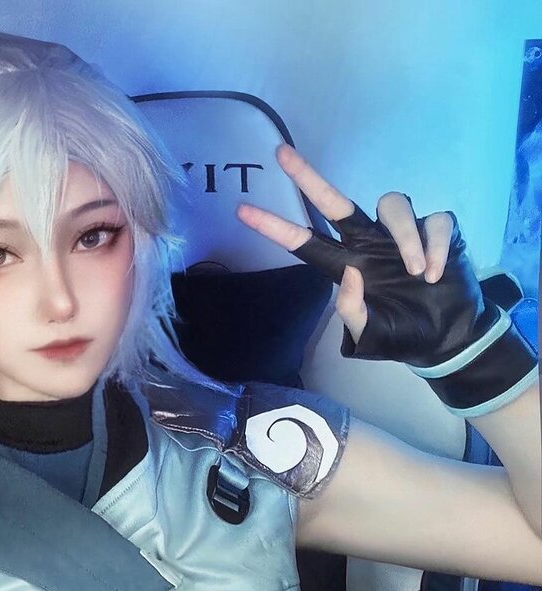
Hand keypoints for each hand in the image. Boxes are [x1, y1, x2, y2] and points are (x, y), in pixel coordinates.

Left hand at [236, 144, 489, 365]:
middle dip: (308, 179)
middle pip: (336, 202)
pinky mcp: (437, 229)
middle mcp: (369, 242)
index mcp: (348, 265)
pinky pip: (433, 222)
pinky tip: (434, 273)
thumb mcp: (372, 336)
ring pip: (393, 205)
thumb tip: (349, 276)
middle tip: (280, 154)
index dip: (275, 228)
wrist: (449, 336)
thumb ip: (353, 313)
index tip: (241, 211)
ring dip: (406, 237)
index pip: (306, 242)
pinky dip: (433, 247)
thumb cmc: (404, 334)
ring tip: (416, 273)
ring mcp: (401, 233)